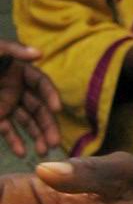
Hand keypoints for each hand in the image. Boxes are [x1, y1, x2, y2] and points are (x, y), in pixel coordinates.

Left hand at [0, 42, 61, 157]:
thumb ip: (13, 50)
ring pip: (25, 121)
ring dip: (36, 136)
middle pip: (37, 107)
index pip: (41, 84)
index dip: (50, 95)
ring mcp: (5, 105)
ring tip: (44, 152)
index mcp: (19, 71)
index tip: (56, 109)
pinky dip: (15, 141)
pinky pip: (7, 129)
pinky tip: (22, 152)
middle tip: (54, 143)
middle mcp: (16, 89)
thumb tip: (39, 53)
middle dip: (47, 125)